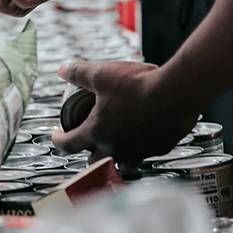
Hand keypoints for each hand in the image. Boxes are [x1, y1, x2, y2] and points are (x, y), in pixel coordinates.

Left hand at [52, 60, 196, 165]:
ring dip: (116, 155)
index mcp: (97, 132)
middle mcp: (116, 149)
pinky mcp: (159, 149)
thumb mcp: (102, 73)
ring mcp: (139, 152)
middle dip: (88, 151)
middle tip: (89, 139)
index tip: (57, 136)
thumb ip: (79, 72)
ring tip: (117, 142)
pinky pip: (145, 153)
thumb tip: (62, 70)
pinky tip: (143, 133)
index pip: (68, 145)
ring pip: (122, 163)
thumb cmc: (138, 85)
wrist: (176, 93)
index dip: (58, 140)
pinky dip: (141, 146)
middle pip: (94, 161)